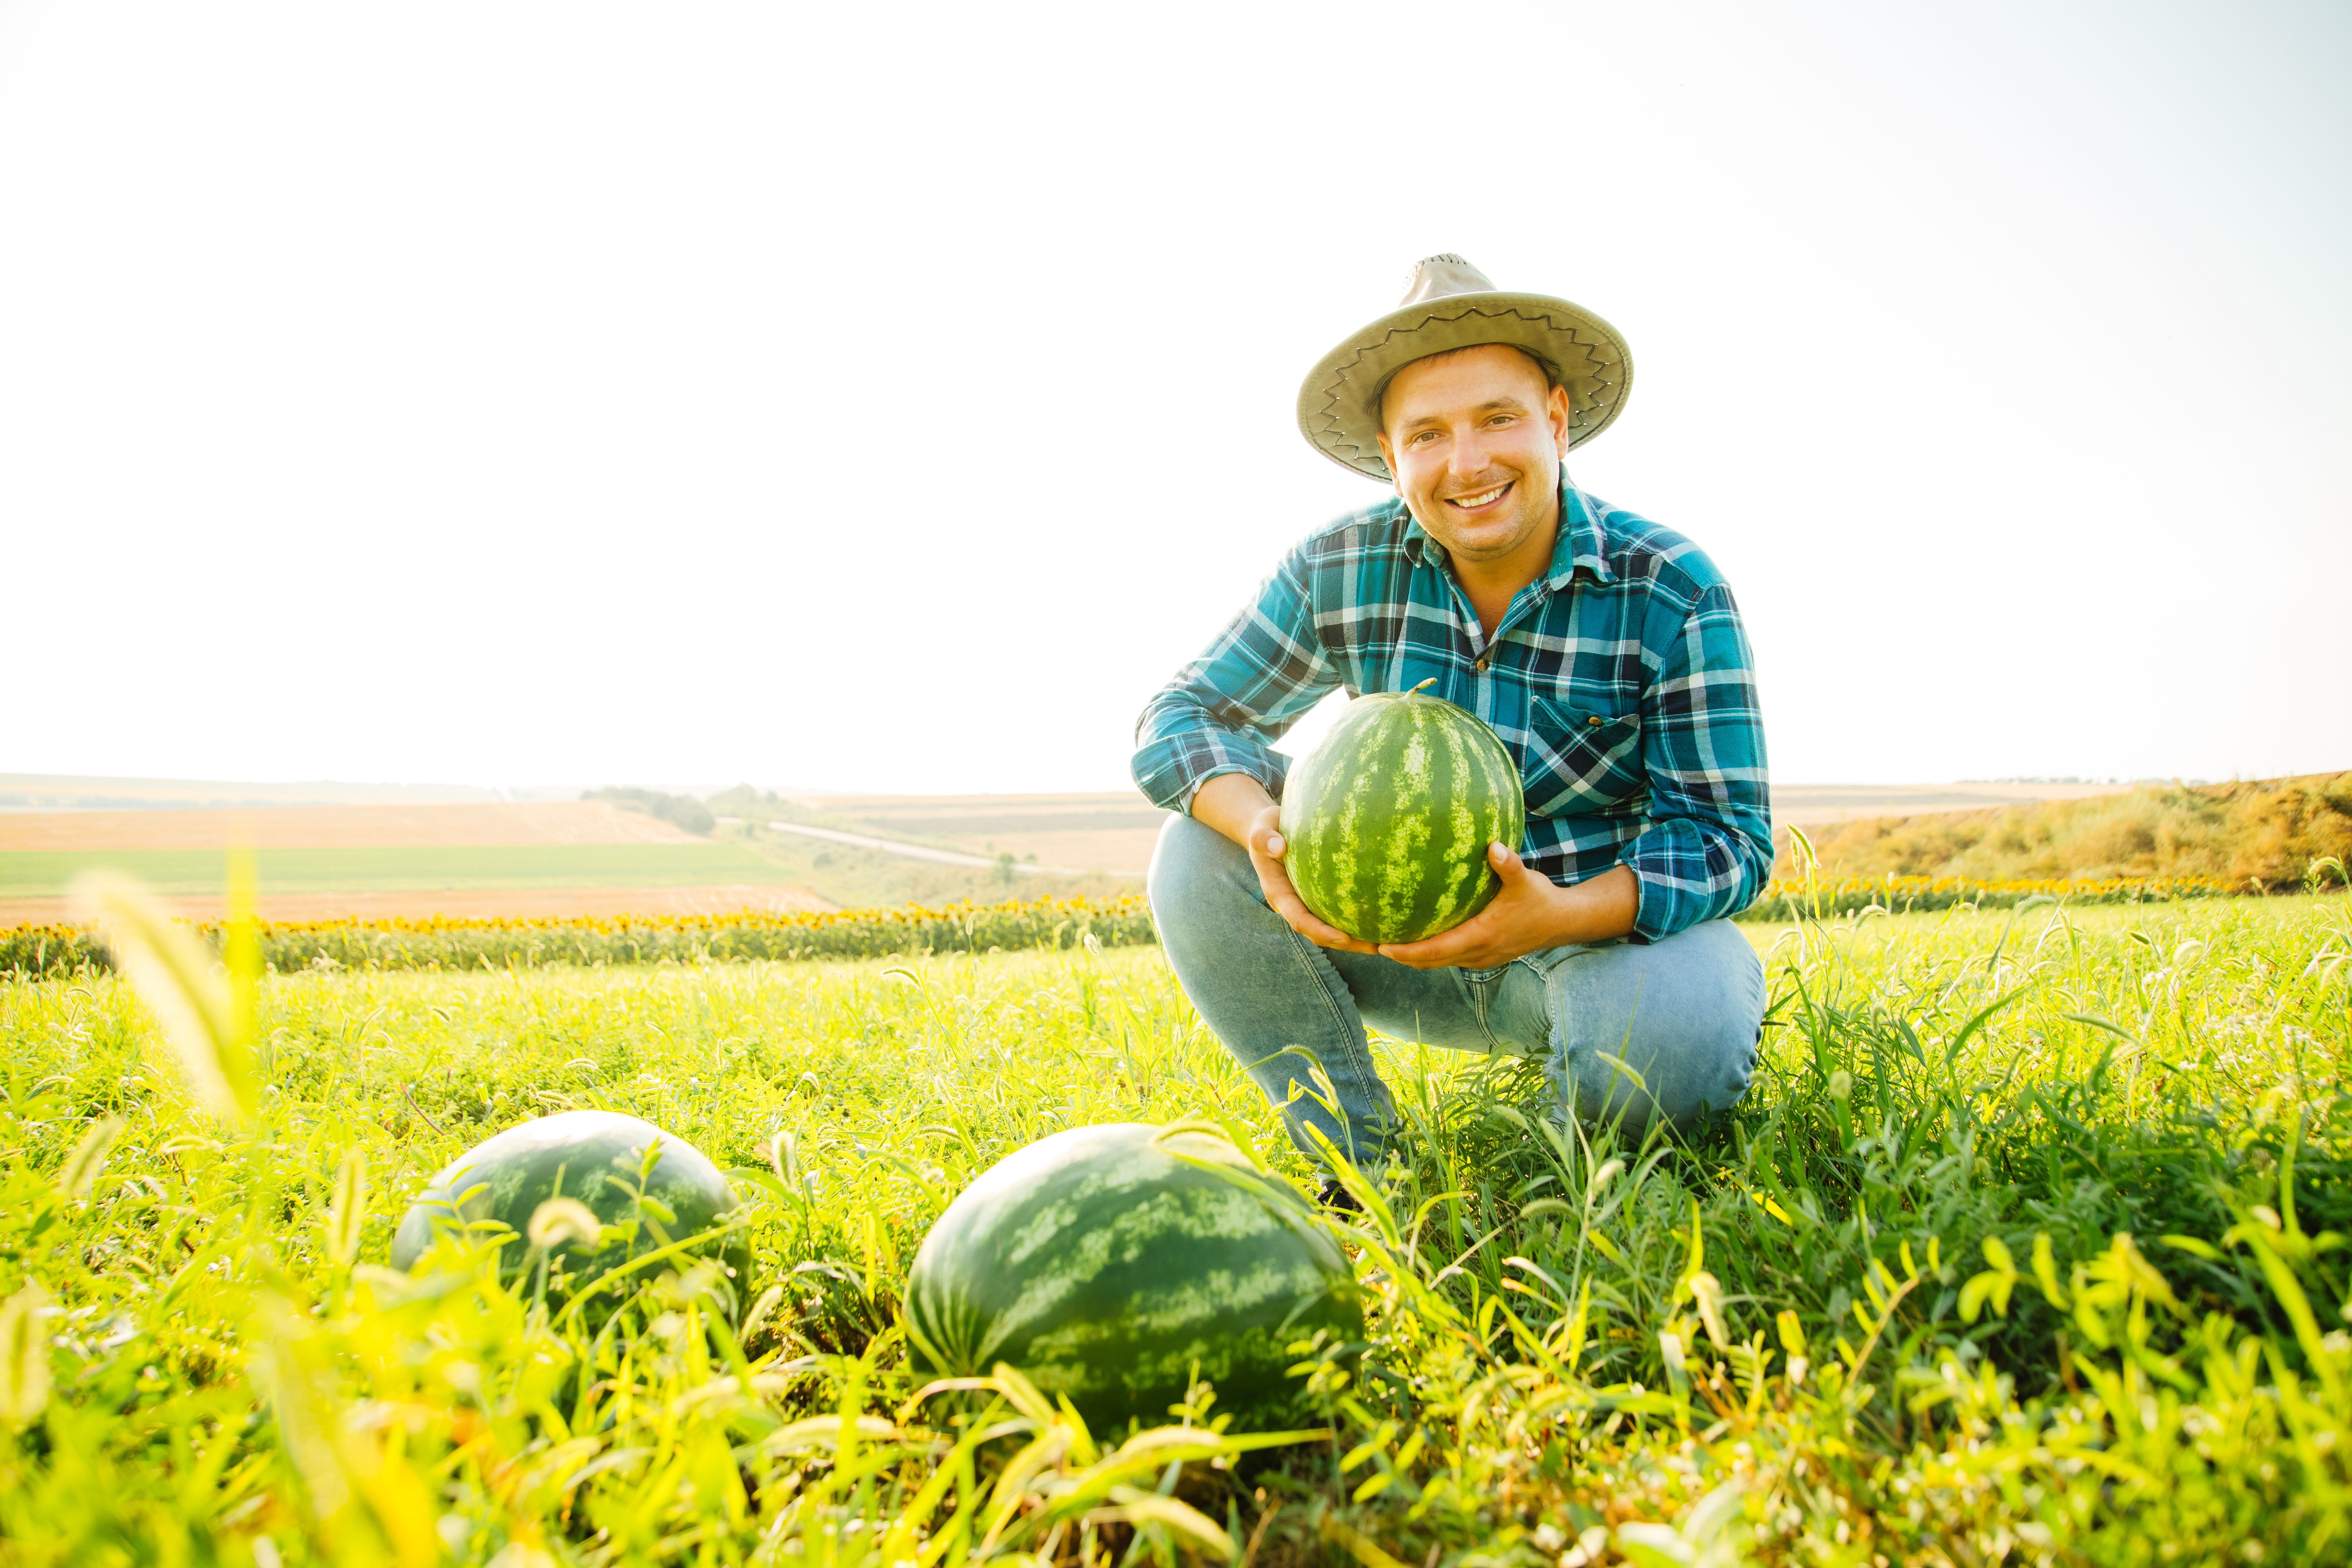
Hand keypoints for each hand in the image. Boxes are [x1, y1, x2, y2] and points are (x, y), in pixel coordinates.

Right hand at [1246, 804, 1377, 953]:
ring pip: (1330, 928)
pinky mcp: (1317, 896)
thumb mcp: (1261, 829)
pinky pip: (1337, 912)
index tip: (1343, 938)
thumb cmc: (1267, 827)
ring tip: (1383, 942)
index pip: (1299, 920)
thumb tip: (1278, 846)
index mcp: (1279, 894)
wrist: (1269, 829)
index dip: (1320, 931)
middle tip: (1374, 947)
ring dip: (1355, 938)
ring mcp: (1306, 902)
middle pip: (1318, 933)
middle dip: (1345, 943)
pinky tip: (1381, 917)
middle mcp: (1293, 904)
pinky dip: (1355, 919)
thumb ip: (1264, 838)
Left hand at [1378, 847, 1636, 969]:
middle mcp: (1476, 954)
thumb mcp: (1526, 880)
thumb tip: (1493, 846)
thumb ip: (1509, 864)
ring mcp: (1477, 958)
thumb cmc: (1540, 899)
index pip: (1436, 951)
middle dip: (1396, 956)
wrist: (1562, 923)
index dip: (1408, 952)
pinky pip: (1444, 956)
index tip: (1381, 948)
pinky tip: (1407, 935)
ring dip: (1408, 956)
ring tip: (1375, 942)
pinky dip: (1424, 951)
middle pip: (1426, 962)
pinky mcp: (1479, 954)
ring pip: (1433, 962)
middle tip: (1364, 945)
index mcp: (1481, 938)